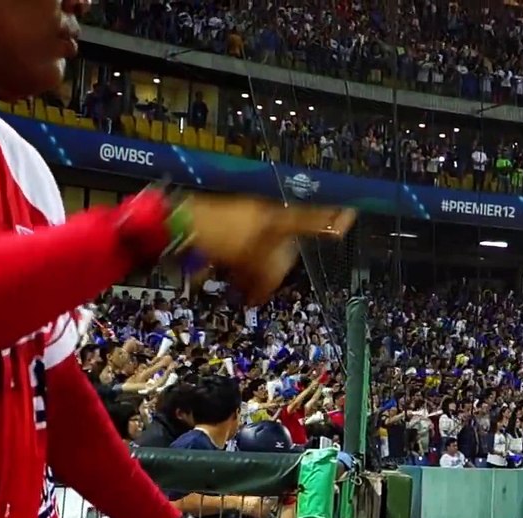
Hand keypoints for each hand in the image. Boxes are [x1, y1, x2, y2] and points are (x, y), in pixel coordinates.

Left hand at [183, 196, 357, 305]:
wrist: (173, 225)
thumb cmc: (216, 235)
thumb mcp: (248, 257)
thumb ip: (268, 272)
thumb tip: (266, 291)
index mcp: (273, 216)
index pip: (310, 219)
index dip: (329, 221)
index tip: (349, 217)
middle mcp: (261, 218)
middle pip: (281, 247)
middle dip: (273, 272)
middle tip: (260, 294)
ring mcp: (242, 224)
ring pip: (259, 254)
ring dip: (253, 277)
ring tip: (243, 295)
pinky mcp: (225, 232)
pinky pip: (240, 255)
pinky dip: (238, 271)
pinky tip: (229, 284)